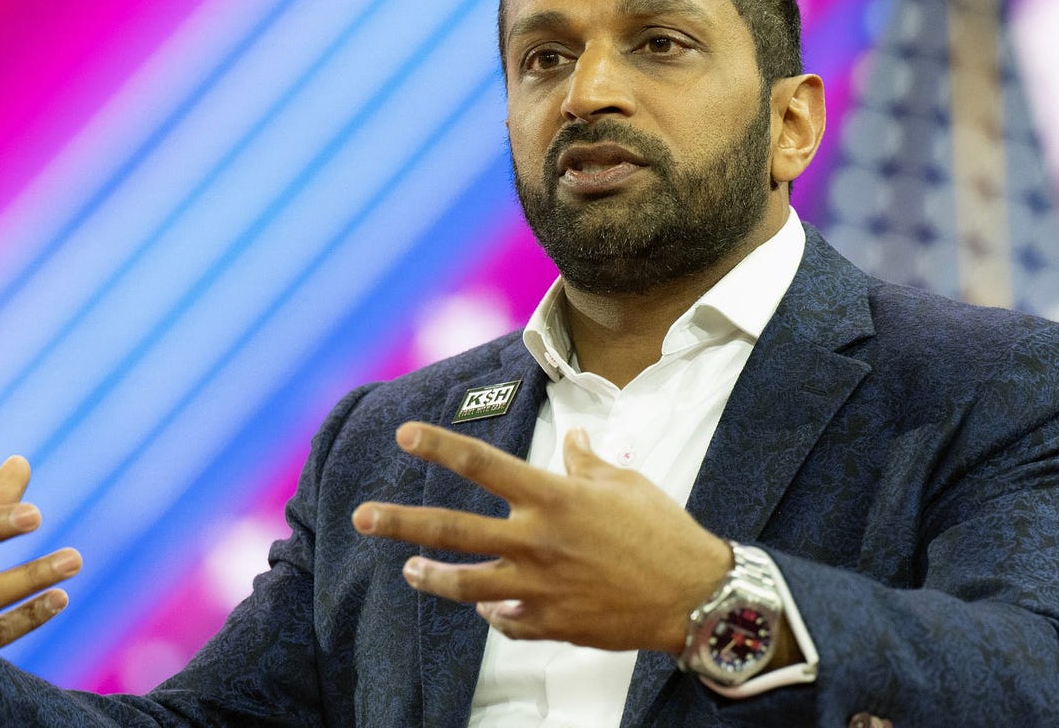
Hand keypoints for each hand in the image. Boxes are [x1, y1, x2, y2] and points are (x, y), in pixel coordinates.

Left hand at [352, 421, 732, 653]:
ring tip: (410, 569)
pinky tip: (486, 606)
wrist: (695, 595)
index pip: (483, 465)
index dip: (442, 447)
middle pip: (453, 530)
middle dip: (402, 522)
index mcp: (554, 498)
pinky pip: (506, 620)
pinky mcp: (550, 623)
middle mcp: (536, 541)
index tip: (408, 435)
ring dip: (432, 576)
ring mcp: (539, 586)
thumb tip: (574, 439)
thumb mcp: (626, 484)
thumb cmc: (664, 532)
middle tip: (363, 517)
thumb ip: (588, 463)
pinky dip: (494, 612)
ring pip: (466, 584)